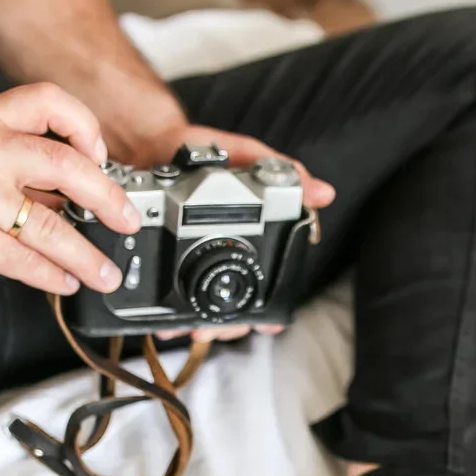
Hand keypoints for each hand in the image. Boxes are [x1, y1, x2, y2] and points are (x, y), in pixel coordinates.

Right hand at [0, 83, 141, 294]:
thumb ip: (20, 164)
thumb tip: (83, 194)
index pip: (47, 101)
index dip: (84, 125)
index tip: (102, 154)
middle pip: (65, 165)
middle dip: (108, 198)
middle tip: (127, 220)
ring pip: (51, 227)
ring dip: (87, 256)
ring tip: (105, 274)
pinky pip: (25, 260)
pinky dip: (52, 276)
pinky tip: (65, 281)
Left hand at [150, 124, 335, 344]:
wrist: (153, 146)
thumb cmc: (206, 155)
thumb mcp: (247, 157)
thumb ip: (283, 174)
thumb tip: (323, 193)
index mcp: (256, 241)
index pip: (271, 286)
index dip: (269, 312)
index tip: (266, 326)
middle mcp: (232, 260)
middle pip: (239, 308)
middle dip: (228, 325)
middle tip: (212, 329)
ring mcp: (199, 267)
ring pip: (211, 313)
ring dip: (202, 325)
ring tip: (190, 329)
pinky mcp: (171, 268)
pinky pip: (177, 302)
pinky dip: (174, 317)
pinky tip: (167, 324)